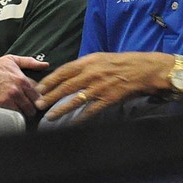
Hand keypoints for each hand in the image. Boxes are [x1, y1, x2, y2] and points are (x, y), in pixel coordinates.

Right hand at [0, 54, 49, 116]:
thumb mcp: (12, 60)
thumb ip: (30, 62)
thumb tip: (45, 64)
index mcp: (22, 80)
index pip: (38, 95)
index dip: (39, 99)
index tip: (38, 102)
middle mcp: (16, 90)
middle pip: (32, 106)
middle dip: (32, 108)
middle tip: (29, 109)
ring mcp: (6, 99)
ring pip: (21, 112)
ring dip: (22, 113)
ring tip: (20, 111)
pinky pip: (9, 115)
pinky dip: (11, 115)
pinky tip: (10, 112)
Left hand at [36, 51, 170, 122]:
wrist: (144, 70)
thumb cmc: (123, 63)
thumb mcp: (102, 58)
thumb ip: (85, 66)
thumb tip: (68, 75)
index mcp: (89, 61)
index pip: (63, 71)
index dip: (49, 81)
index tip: (39, 88)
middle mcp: (92, 74)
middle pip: (65, 86)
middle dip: (50, 97)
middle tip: (38, 105)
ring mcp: (100, 87)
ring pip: (75, 100)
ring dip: (60, 109)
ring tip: (49, 116)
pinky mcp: (108, 99)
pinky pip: (90, 110)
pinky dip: (80, 118)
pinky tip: (72, 124)